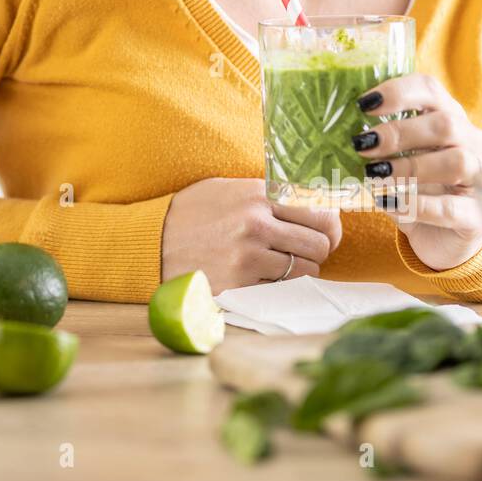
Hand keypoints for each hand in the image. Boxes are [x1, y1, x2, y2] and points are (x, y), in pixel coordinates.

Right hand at [162, 177, 341, 292]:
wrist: (151, 241)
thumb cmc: (193, 213)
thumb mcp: (230, 189)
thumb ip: (269, 195)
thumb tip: (314, 204)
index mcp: (258, 194)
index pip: (320, 211)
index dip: (330, 226)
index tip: (326, 233)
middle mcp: (256, 223)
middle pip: (320, 244)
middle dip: (318, 251)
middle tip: (304, 253)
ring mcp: (248, 257)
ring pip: (306, 271)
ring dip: (300, 272)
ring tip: (281, 267)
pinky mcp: (238, 285)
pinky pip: (281, 291)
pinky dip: (279, 288)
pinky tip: (263, 280)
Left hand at [351, 72, 481, 271]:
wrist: (438, 237)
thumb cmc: (410, 187)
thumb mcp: (393, 159)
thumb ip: (375, 141)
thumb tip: (334, 130)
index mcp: (448, 117)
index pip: (430, 90)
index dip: (398, 92)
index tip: (363, 105)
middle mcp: (469, 143)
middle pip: (445, 124)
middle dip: (399, 132)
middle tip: (362, 145)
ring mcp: (477, 180)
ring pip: (457, 162)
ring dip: (410, 167)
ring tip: (374, 175)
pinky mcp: (474, 217)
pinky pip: (451, 207)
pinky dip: (416, 205)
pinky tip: (386, 202)